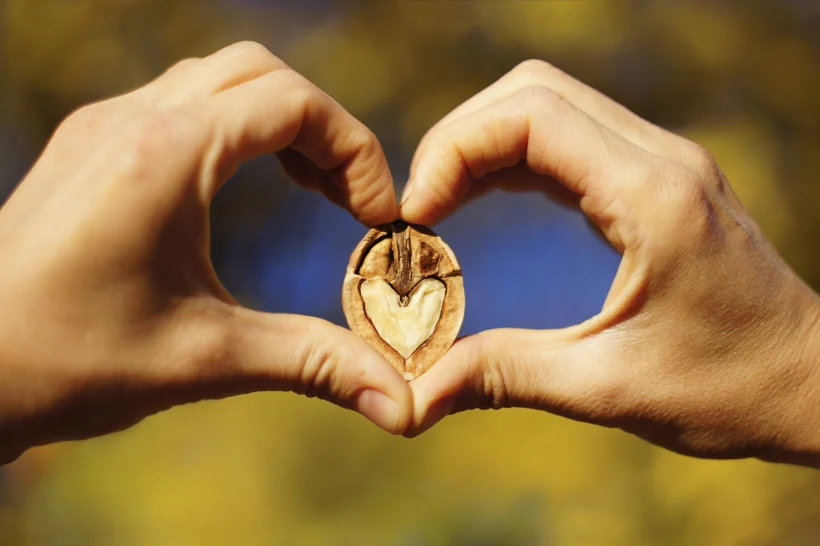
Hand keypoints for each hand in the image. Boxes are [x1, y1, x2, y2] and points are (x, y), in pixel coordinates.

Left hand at [0, 42, 411, 463]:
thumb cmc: (69, 363)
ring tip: (310, 188)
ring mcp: (104, 127)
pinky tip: (242, 187)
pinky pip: (179, 103)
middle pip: (259, 73)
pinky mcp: (90, 146)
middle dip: (321, 127)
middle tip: (348, 198)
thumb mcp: (206, 360)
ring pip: (217, 79)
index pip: (292, 104)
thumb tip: (401, 404)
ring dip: (276, 121)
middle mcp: (131, 121)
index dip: (354, 151)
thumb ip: (313, 362)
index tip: (376, 215)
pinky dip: (233, 129)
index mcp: (165, 157)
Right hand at [400, 60, 819, 464]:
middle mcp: (660, 159)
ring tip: (438, 206)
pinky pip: (568, 139)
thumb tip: (416, 393)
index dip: (455, 150)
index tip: (416, 215)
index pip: (532, 117)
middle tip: (419, 209)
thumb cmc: (729, 390)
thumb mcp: (609, 389)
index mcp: (653, 198)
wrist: (808, 382)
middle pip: (532, 93)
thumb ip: (506, 376)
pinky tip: (481, 199)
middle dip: (459, 140)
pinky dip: (512, 158)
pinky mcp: (653, 178)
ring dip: (482, 144)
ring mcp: (660, 161)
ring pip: (547, 105)